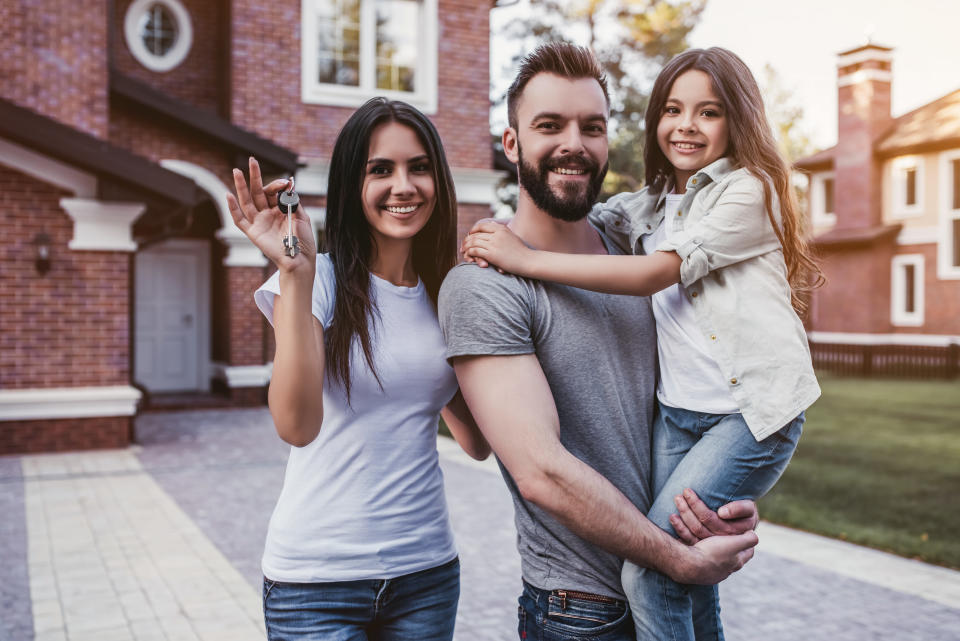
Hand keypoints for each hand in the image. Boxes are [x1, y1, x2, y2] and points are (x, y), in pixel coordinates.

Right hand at [226, 157, 316, 274]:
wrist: (300, 259)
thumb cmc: (304, 241)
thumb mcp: (302, 217)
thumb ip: (293, 202)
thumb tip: (288, 187)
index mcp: (280, 209)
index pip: (273, 192)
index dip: (276, 185)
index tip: (285, 183)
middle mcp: (268, 213)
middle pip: (257, 192)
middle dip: (254, 176)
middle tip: (252, 160)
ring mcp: (259, 222)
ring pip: (247, 201)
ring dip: (241, 186)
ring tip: (237, 171)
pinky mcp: (253, 232)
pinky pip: (240, 220)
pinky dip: (233, 208)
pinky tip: (228, 195)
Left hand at [461, 220, 532, 274]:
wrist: (528, 261)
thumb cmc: (521, 250)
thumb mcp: (511, 235)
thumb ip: (500, 229)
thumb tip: (492, 222)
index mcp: (501, 228)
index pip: (481, 226)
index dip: (473, 230)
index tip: (469, 236)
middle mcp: (496, 234)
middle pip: (476, 234)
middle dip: (467, 240)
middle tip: (463, 246)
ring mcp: (494, 244)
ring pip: (473, 242)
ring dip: (466, 247)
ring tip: (463, 252)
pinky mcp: (492, 254)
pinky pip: (476, 251)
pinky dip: (470, 253)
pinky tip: (468, 256)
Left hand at [669, 489, 759, 543]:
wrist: (744, 527)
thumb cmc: (745, 513)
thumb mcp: (749, 509)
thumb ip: (740, 508)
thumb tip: (721, 513)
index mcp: (734, 533)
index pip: (711, 519)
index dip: (697, 506)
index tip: (687, 492)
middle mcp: (722, 543)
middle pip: (700, 526)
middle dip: (687, 508)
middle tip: (679, 493)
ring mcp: (713, 547)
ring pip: (694, 533)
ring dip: (683, 517)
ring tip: (677, 500)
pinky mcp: (705, 549)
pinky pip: (689, 541)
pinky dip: (680, 529)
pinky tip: (673, 518)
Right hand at [673, 531, 757, 584]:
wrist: (689, 564)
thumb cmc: (712, 552)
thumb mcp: (735, 543)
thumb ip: (749, 539)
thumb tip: (752, 533)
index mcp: (737, 562)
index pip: (748, 552)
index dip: (748, 541)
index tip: (745, 532)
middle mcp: (726, 571)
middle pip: (734, 558)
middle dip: (733, 548)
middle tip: (727, 536)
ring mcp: (713, 574)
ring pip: (719, 562)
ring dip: (717, 552)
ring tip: (712, 541)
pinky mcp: (700, 574)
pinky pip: (704, 563)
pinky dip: (703, 556)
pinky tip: (698, 548)